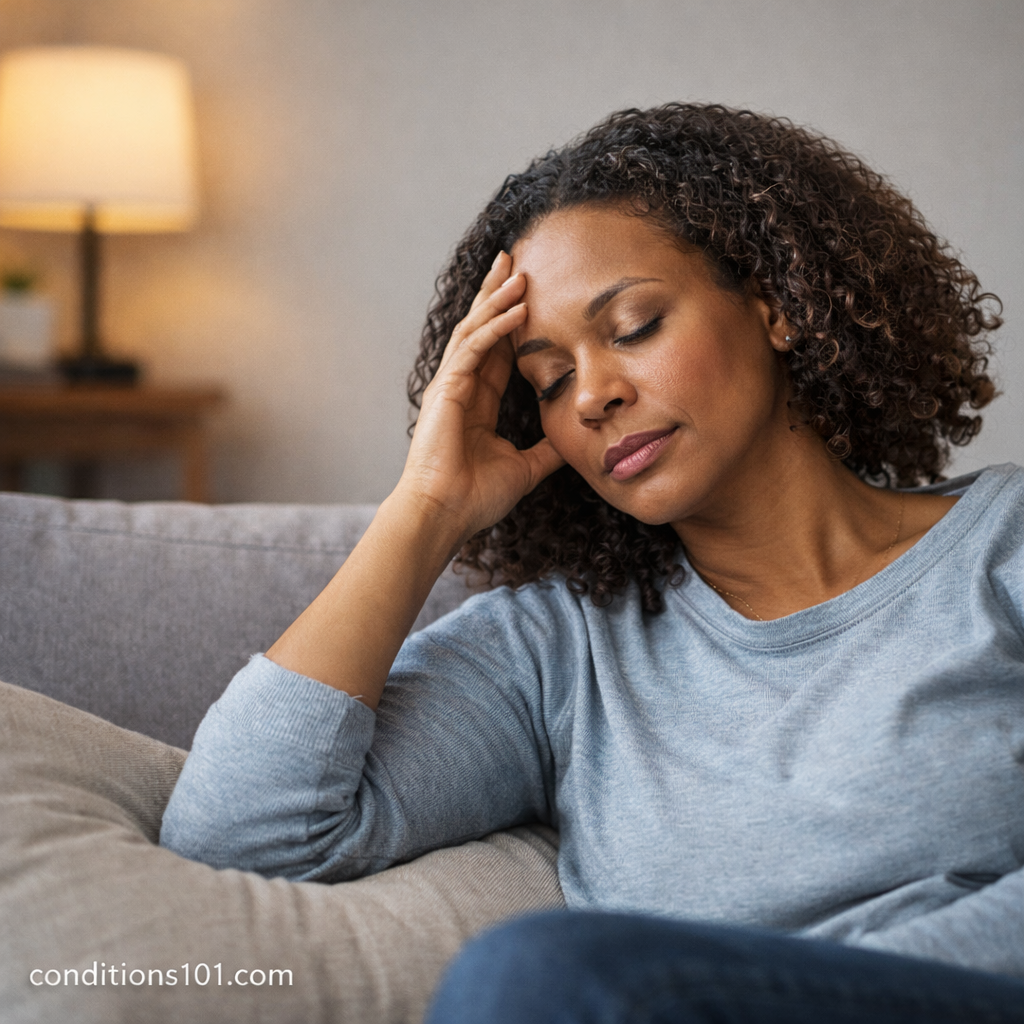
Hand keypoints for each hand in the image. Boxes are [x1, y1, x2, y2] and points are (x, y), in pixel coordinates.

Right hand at [396, 251, 564, 544]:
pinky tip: (517, 307)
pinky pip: (474, 347)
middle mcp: (461, 387)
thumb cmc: (476, 498)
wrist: (447, 515)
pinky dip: (495, 326)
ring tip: (519, 270)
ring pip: (475, 329)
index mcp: (477, 401)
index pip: (498, 350)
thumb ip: (545, 452)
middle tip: (514, 259)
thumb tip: (570, 443)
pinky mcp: (446, 389)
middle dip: (497, 293)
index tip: (529, 293)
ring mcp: (451, 385)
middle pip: (481, 328)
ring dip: (497, 299)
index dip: (512, 321)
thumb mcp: (525, 468)